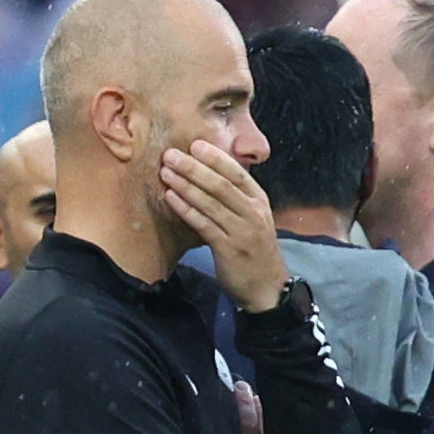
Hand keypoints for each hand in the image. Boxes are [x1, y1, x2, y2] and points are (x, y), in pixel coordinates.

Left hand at [161, 140, 288, 310]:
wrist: (267, 288)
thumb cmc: (256, 251)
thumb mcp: (254, 219)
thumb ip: (237, 199)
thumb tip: (208, 174)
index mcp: (259, 201)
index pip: (237, 173)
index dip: (215, 158)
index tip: (194, 145)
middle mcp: (253, 213)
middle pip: (220, 184)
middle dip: (193, 168)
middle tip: (170, 155)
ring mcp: (242, 231)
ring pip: (210, 202)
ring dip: (185, 185)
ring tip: (165, 173)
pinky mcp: (228, 249)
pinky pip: (203, 224)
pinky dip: (186, 209)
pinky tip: (171, 198)